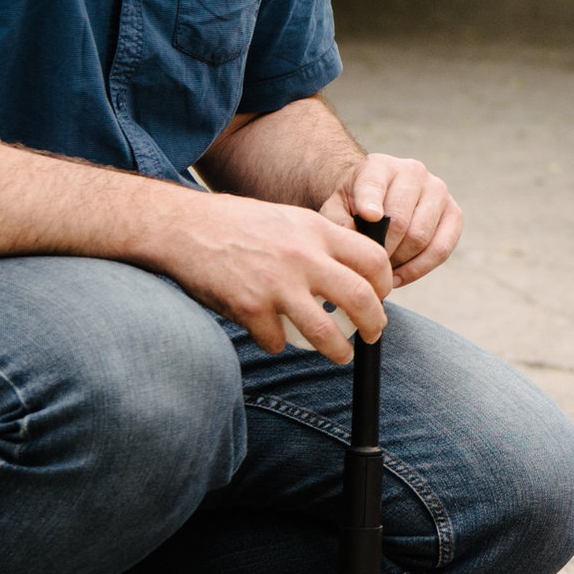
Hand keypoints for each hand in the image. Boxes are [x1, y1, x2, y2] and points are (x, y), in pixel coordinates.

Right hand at [155, 191, 392, 363]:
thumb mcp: (291, 219)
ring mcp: (276, 285)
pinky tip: (271, 334)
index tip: (380, 297)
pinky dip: (278, 343)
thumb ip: (322, 243)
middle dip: (373, 324)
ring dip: (338, 351)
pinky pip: (278, 341)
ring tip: (341, 355)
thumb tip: (356, 275)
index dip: (385, 284)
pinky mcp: (250, 308)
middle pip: (360, 299)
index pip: (373, 260)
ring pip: (325, 333)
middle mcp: (303, 257)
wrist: (187, 227)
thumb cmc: (241, 224)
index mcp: (317, 230)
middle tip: (372, 334)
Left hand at [321, 152, 461, 284]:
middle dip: (381, 250)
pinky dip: (418, 269)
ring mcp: (438, 191)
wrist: (379, 197)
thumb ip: (338, 222)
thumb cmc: (354, 205)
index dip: (371, 202)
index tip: (369, 217)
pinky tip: (398, 277)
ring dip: (398, 262)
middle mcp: (413, 172)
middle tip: (366, 268)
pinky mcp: (454, 212)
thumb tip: (357, 244)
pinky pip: (441, 249)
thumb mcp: (336, 207)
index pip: (374, 185)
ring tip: (381, 271)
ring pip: (420, 237)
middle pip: (399, 220)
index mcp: (379, 166)